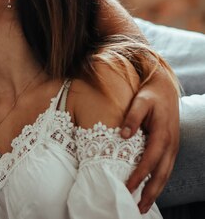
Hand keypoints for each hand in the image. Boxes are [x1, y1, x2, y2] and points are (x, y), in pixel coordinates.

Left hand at [121, 70, 179, 212]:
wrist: (164, 88)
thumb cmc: (149, 95)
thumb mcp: (140, 102)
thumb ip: (131, 118)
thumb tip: (123, 135)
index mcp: (162, 135)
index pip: (149, 161)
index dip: (139, 176)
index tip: (127, 187)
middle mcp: (170, 145)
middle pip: (161, 175)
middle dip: (150, 193)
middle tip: (137, 208)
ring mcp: (172, 147)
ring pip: (165, 175)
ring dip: (155, 191)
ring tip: (143, 206)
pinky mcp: (170, 147)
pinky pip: (165, 169)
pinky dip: (158, 182)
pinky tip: (149, 190)